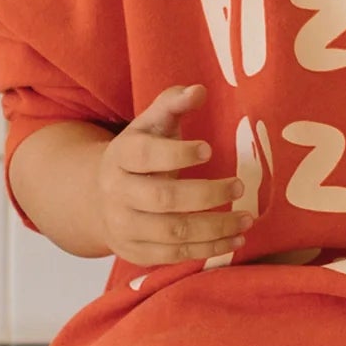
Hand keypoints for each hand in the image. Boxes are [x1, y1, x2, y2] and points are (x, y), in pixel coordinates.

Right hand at [92, 82, 250, 266]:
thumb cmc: (139, 155)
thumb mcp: (150, 125)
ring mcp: (124, 226)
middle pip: (163, 198)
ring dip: (215, 228)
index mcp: (120, 155)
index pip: (145, 155)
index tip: (209, 149)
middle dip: (206, 194)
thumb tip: (199, 90)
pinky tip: (234, 239)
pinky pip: (174, 255)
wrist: (98, 198)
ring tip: (246, 220)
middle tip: (239, 186)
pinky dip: (208, 250)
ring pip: (172, 232)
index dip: (176, 153)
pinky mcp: (135, 252)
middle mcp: (117, 193)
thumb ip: (172, 104)